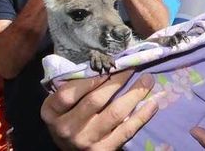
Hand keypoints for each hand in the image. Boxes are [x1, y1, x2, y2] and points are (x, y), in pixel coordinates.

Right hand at [41, 70, 156, 150]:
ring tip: (148, 79)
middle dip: (117, 80)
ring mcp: (86, 141)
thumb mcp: (62, 106)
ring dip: (135, 93)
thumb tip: (104, 62)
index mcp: (52, 113)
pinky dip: (142, 115)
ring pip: (115, 113)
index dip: (90, 78)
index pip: (68, 93)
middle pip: (95, 100)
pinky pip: (127, 130)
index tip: (108, 67)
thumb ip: (74, 87)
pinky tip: (153, 103)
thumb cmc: (69, 120)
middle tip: (132, 66)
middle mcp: (66, 128)